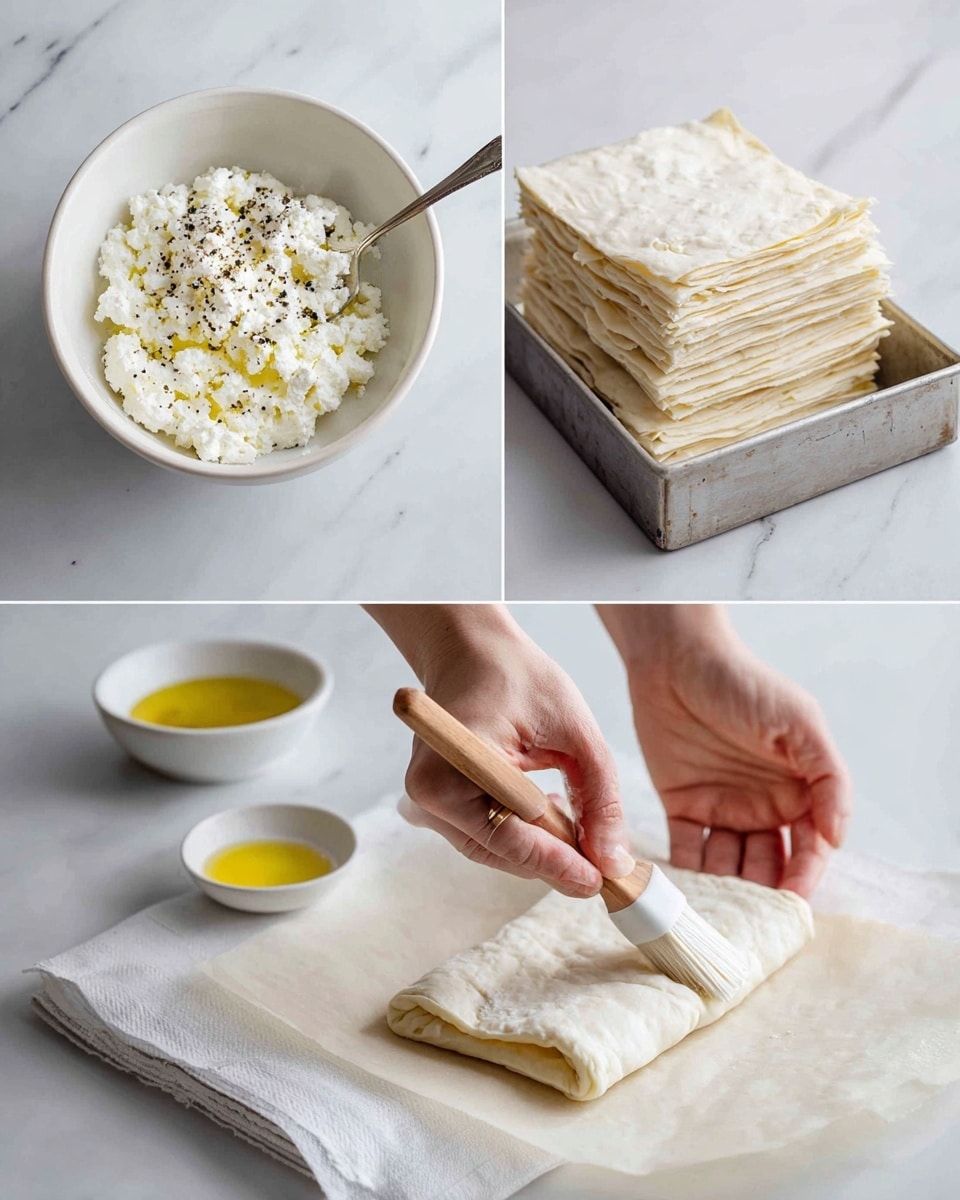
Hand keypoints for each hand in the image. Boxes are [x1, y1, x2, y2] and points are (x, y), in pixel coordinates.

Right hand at [367, 605, 632, 896]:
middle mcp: (426, 793)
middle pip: (499, 851)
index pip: (508, 837)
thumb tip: (612, 860)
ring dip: (539, 846)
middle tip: (601, 864)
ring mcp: (427, 801)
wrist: (473, 651)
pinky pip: (484, 832)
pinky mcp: (438, 802)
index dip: (555, 863)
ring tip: (579, 828)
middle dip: (552, 859)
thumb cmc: (518, 678)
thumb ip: (599, 798)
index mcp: (449, 769)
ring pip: (493, 848)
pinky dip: (521, 831)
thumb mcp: (576, 732)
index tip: (597, 879)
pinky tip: (550, 811)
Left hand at [600, 606, 851, 896]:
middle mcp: (763, 805)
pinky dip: (683, 875)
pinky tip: (680, 893)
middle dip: (762, 895)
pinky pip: (685, 850)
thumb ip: (828, 777)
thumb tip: (838, 837)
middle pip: (768, 865)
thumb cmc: (742, 683)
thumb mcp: (798, 722)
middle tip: (751, 922)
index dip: (803, 877)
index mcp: (798, 789)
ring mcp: (721, 807)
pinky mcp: (681, 804)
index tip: (791, 903)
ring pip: (728, 865)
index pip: (809, 848)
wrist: (674, 660)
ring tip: (714, 914)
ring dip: (724, 891)